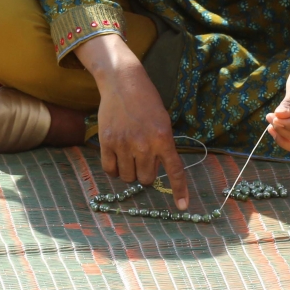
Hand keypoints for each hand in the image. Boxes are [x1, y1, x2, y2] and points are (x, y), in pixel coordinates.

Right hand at [76, 34, 189, 210]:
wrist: (122, 82)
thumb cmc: (146, 101)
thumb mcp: (163, 121)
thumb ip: (162, 145)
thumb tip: (157, 169)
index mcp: (163, 138)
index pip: (174, 171)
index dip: (179, 191)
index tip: (182, 207)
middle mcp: (144, 144)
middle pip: (146, 179)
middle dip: (146, 173)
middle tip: (143, 158)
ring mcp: (124, 144)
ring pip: (128, 177)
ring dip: (130, 171)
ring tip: (129, 155)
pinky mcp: (107, 142)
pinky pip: (110, 170)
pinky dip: (114, 169)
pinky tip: (116, 158)